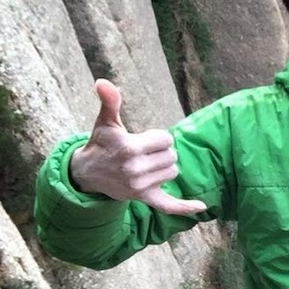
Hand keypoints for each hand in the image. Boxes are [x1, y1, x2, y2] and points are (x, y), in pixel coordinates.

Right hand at [69, 79, 206, 214]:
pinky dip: (184, 207)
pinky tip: (202, 205)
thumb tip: (102, 82)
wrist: (87, 174)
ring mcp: (139, 187)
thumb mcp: (105, 121)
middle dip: (161, 151)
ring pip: (172, 172)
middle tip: (144, 152)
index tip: (143, 139)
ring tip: (147, 164)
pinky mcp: (143, 198)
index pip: (166, 139)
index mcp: (130, 149)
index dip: (158, 137)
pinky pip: (168, 205)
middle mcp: (135, 170)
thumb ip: (110, 101)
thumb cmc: (101, 143)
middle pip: (171, 155)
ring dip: (165, 166)